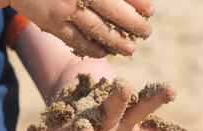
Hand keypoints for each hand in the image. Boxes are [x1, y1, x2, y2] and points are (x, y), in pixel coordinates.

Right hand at [10, 0, 153, 57]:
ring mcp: (64, 9)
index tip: (150, 10)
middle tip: (146, 32)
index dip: (137, 2)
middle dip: (133, 23)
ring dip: (116, 40)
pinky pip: (74, 39)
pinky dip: (90, 47)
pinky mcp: (52, 23)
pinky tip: (103, 52)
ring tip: (130, 49)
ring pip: (96, 28)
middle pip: (113, 10)